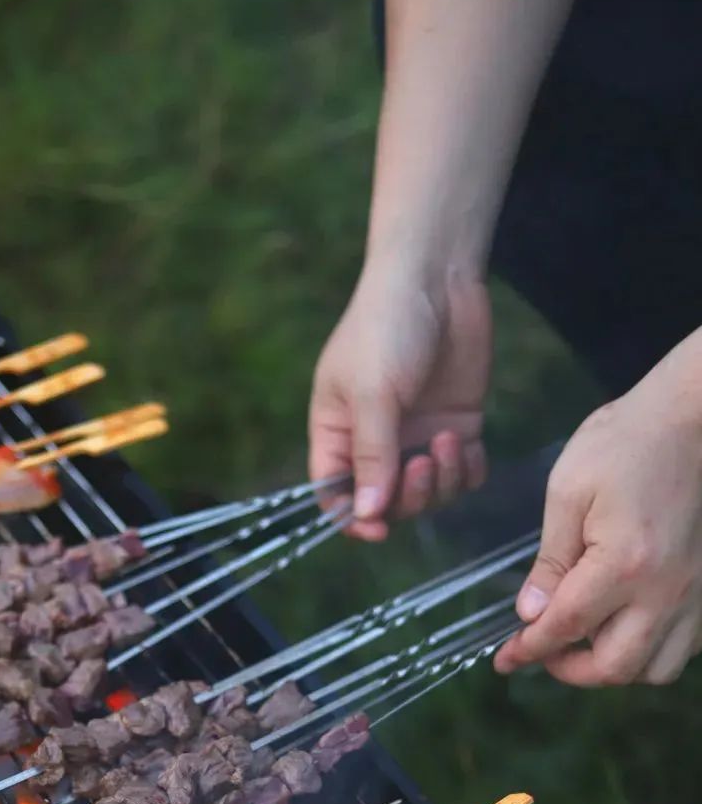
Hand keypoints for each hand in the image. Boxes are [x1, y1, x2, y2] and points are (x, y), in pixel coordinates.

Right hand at [308, 264, 491, 540]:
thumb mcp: (373, 392)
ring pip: (428, 493)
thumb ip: (372, 456)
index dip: (352, 519)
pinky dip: (468, 471)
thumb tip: (366, 515)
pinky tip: (470, 444)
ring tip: (449, 440)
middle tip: (423, 464)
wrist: (437, 277)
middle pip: (386, 502)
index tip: (378, 527)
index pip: (334, 495)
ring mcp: (417, 435)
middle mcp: (376, 441)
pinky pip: (462, 473)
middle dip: (408, 496)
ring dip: (441, 481)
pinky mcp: (456, 424)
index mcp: (338, 433)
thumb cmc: (387, 326)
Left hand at [495, 345, 701, 686]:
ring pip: (655, 669)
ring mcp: (695, 594)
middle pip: (615, 667)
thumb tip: (530, 614)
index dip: (529, 650)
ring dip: (614, 666)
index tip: (504, 660)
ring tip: (587, 641)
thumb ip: (550, 560)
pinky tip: (628, 627)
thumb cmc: (623, 444)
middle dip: (570, 670)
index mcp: (623, 565)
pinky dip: (652, 653)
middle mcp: (666, 590)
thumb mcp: (568, 493)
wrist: (692, 420)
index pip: (565, 628)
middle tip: (544, 650)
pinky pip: (685, 649)